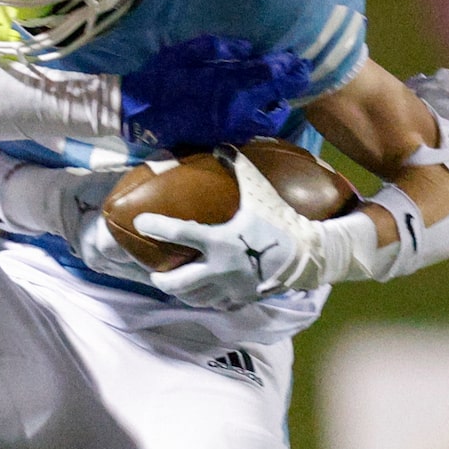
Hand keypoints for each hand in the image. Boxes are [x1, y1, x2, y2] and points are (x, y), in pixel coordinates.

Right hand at [119, 37, 310, 152]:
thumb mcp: (187, 51)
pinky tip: (256, 109)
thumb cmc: (162, 77)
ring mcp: (232, 127)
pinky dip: (261, 120)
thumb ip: (221, 47)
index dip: (289, 67)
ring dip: (277, 108)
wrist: (140, 113)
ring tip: (275, 96)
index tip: (298, 60)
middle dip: (291, 87)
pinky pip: (253, 130)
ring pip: (269, 122)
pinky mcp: (224, 138)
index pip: (271, 74)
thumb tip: (249, 49)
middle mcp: (237, 109)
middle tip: (298, 74)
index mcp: (229, 84)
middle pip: (278, 101)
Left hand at [133, 150, 323, 305]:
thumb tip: (222, 144)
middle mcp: (219, 268)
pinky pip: (214, 303)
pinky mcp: (240, 298)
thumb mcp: (259, 190)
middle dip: (160, 280)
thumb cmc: (280, 220)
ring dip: (179, 293)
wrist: (308, 256)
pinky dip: (203, 300)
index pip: (178, 232)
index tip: (140, 222)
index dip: (155, 226)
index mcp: (219, 240)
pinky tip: (201, 294)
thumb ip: (239, 167)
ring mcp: (228, 287)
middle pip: (177, 283)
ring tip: (173, 284)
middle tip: (154, 274)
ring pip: (192, 298)